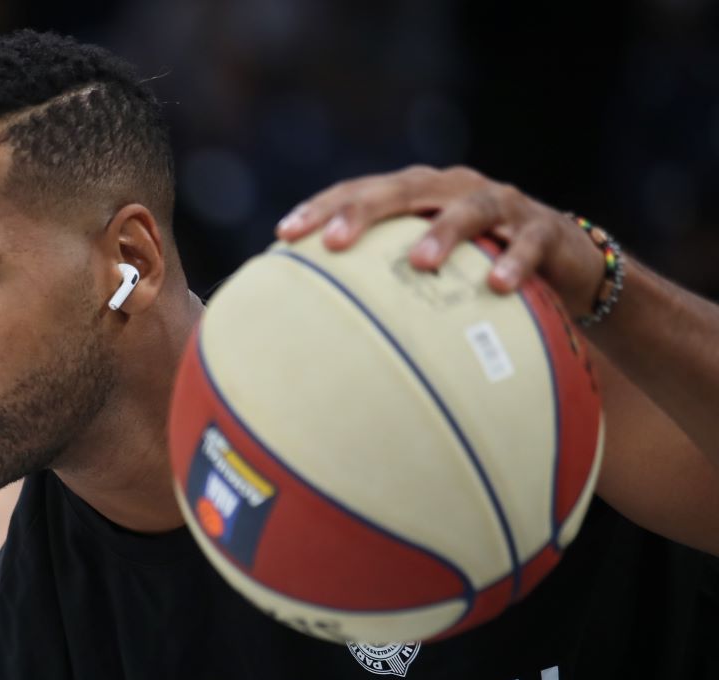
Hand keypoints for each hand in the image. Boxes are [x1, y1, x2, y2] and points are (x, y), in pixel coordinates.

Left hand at [274, 165, 606, 317]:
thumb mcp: (426, 269)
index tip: (283, 234)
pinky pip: (528, 243)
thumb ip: (380, 280)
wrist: (565, 264)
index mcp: (417, 193)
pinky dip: (514, 262)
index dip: (322, 207)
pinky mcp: (544, 229)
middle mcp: (453, 189)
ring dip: (442, 233)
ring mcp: (501, 204)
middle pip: (403, 189)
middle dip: (364, 211)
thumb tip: (316, 322)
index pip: (360, 191)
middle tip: (333, 241)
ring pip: (468, 209)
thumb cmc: (475, 268)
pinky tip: (497, 287)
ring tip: (418, 262)